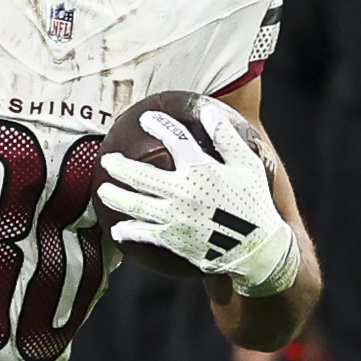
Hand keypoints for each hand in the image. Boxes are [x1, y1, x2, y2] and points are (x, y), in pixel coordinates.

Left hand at [97, 103, 297, 295]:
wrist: (256, 248)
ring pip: (134, 205)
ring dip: (115, 197)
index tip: (147, 119)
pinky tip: (118, 231)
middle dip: (119, 166)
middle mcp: (181, 191)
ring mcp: (173, 217)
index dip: (159, 125)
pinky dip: (128, 231)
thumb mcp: (248, 165)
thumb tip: (208, 112)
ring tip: (104, 191)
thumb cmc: (254, 203)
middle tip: (107, 160)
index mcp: (200, 169)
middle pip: (140, 175)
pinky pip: (143, 234)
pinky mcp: (171, 239)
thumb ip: (227, 138)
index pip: (174, 139)